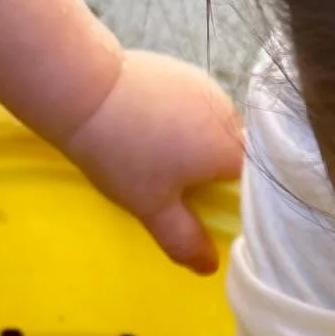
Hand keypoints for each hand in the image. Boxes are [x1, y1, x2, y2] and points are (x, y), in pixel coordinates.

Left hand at [65, 50, 242, 274]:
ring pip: (213, 127)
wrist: (82, 89)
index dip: (235, 200)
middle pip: (234, 152)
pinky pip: (193, 105)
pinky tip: (149, 127)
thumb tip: (210, 266)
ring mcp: (204, 85)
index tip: (211, 210)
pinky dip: (179, 120)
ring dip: (195, 144)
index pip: (252, 181)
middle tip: (178, 187)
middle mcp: (227, 111)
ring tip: (157, 155)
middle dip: (213, 172)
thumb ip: (184, 238)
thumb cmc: (123, 153)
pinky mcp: (180, 70)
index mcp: (229, 146)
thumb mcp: (152, 206)